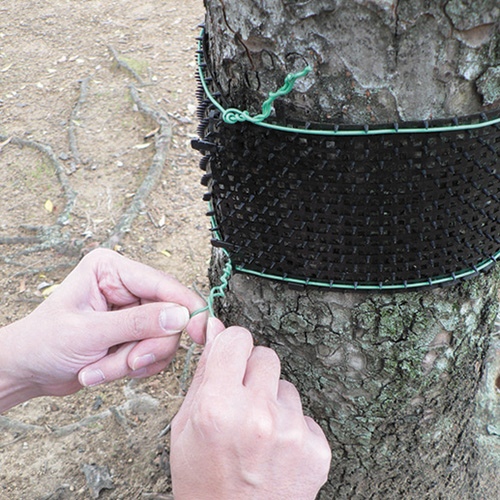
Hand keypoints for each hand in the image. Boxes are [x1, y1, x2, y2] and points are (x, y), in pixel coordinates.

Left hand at [0, 249, 207, 410]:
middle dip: (145, 346)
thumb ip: (138, 324)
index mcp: (111, 269)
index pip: (163, 285)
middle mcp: (126, 286)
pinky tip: (104, 369)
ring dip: (133, 360)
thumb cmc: (42, 343)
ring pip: (162, 338)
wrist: (27, 370)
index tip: (200, 332)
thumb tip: (180, 316)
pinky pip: (153, 353)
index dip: (186, 308)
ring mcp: (131, 311)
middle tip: (127, 361)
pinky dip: (132, 367)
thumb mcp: (89, 333)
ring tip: (100, 367)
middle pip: (168, 316)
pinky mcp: (133, 332)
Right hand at [171, 319, 330, 499]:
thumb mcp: (184, 426)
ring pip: (286, 387)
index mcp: (217, 407)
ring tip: (258, 433)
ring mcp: (291, 433)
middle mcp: (258, 416)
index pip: (237, 338)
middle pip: (266, 356)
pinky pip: (304, 415)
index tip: (231, 357)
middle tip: (241, 401)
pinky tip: (275, 450)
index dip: (232, 347)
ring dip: (273, 402)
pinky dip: (292, 427)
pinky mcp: (315, 449)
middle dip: (252, 373)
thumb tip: (214, 329)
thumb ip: (204, 372)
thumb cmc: (203, 481)